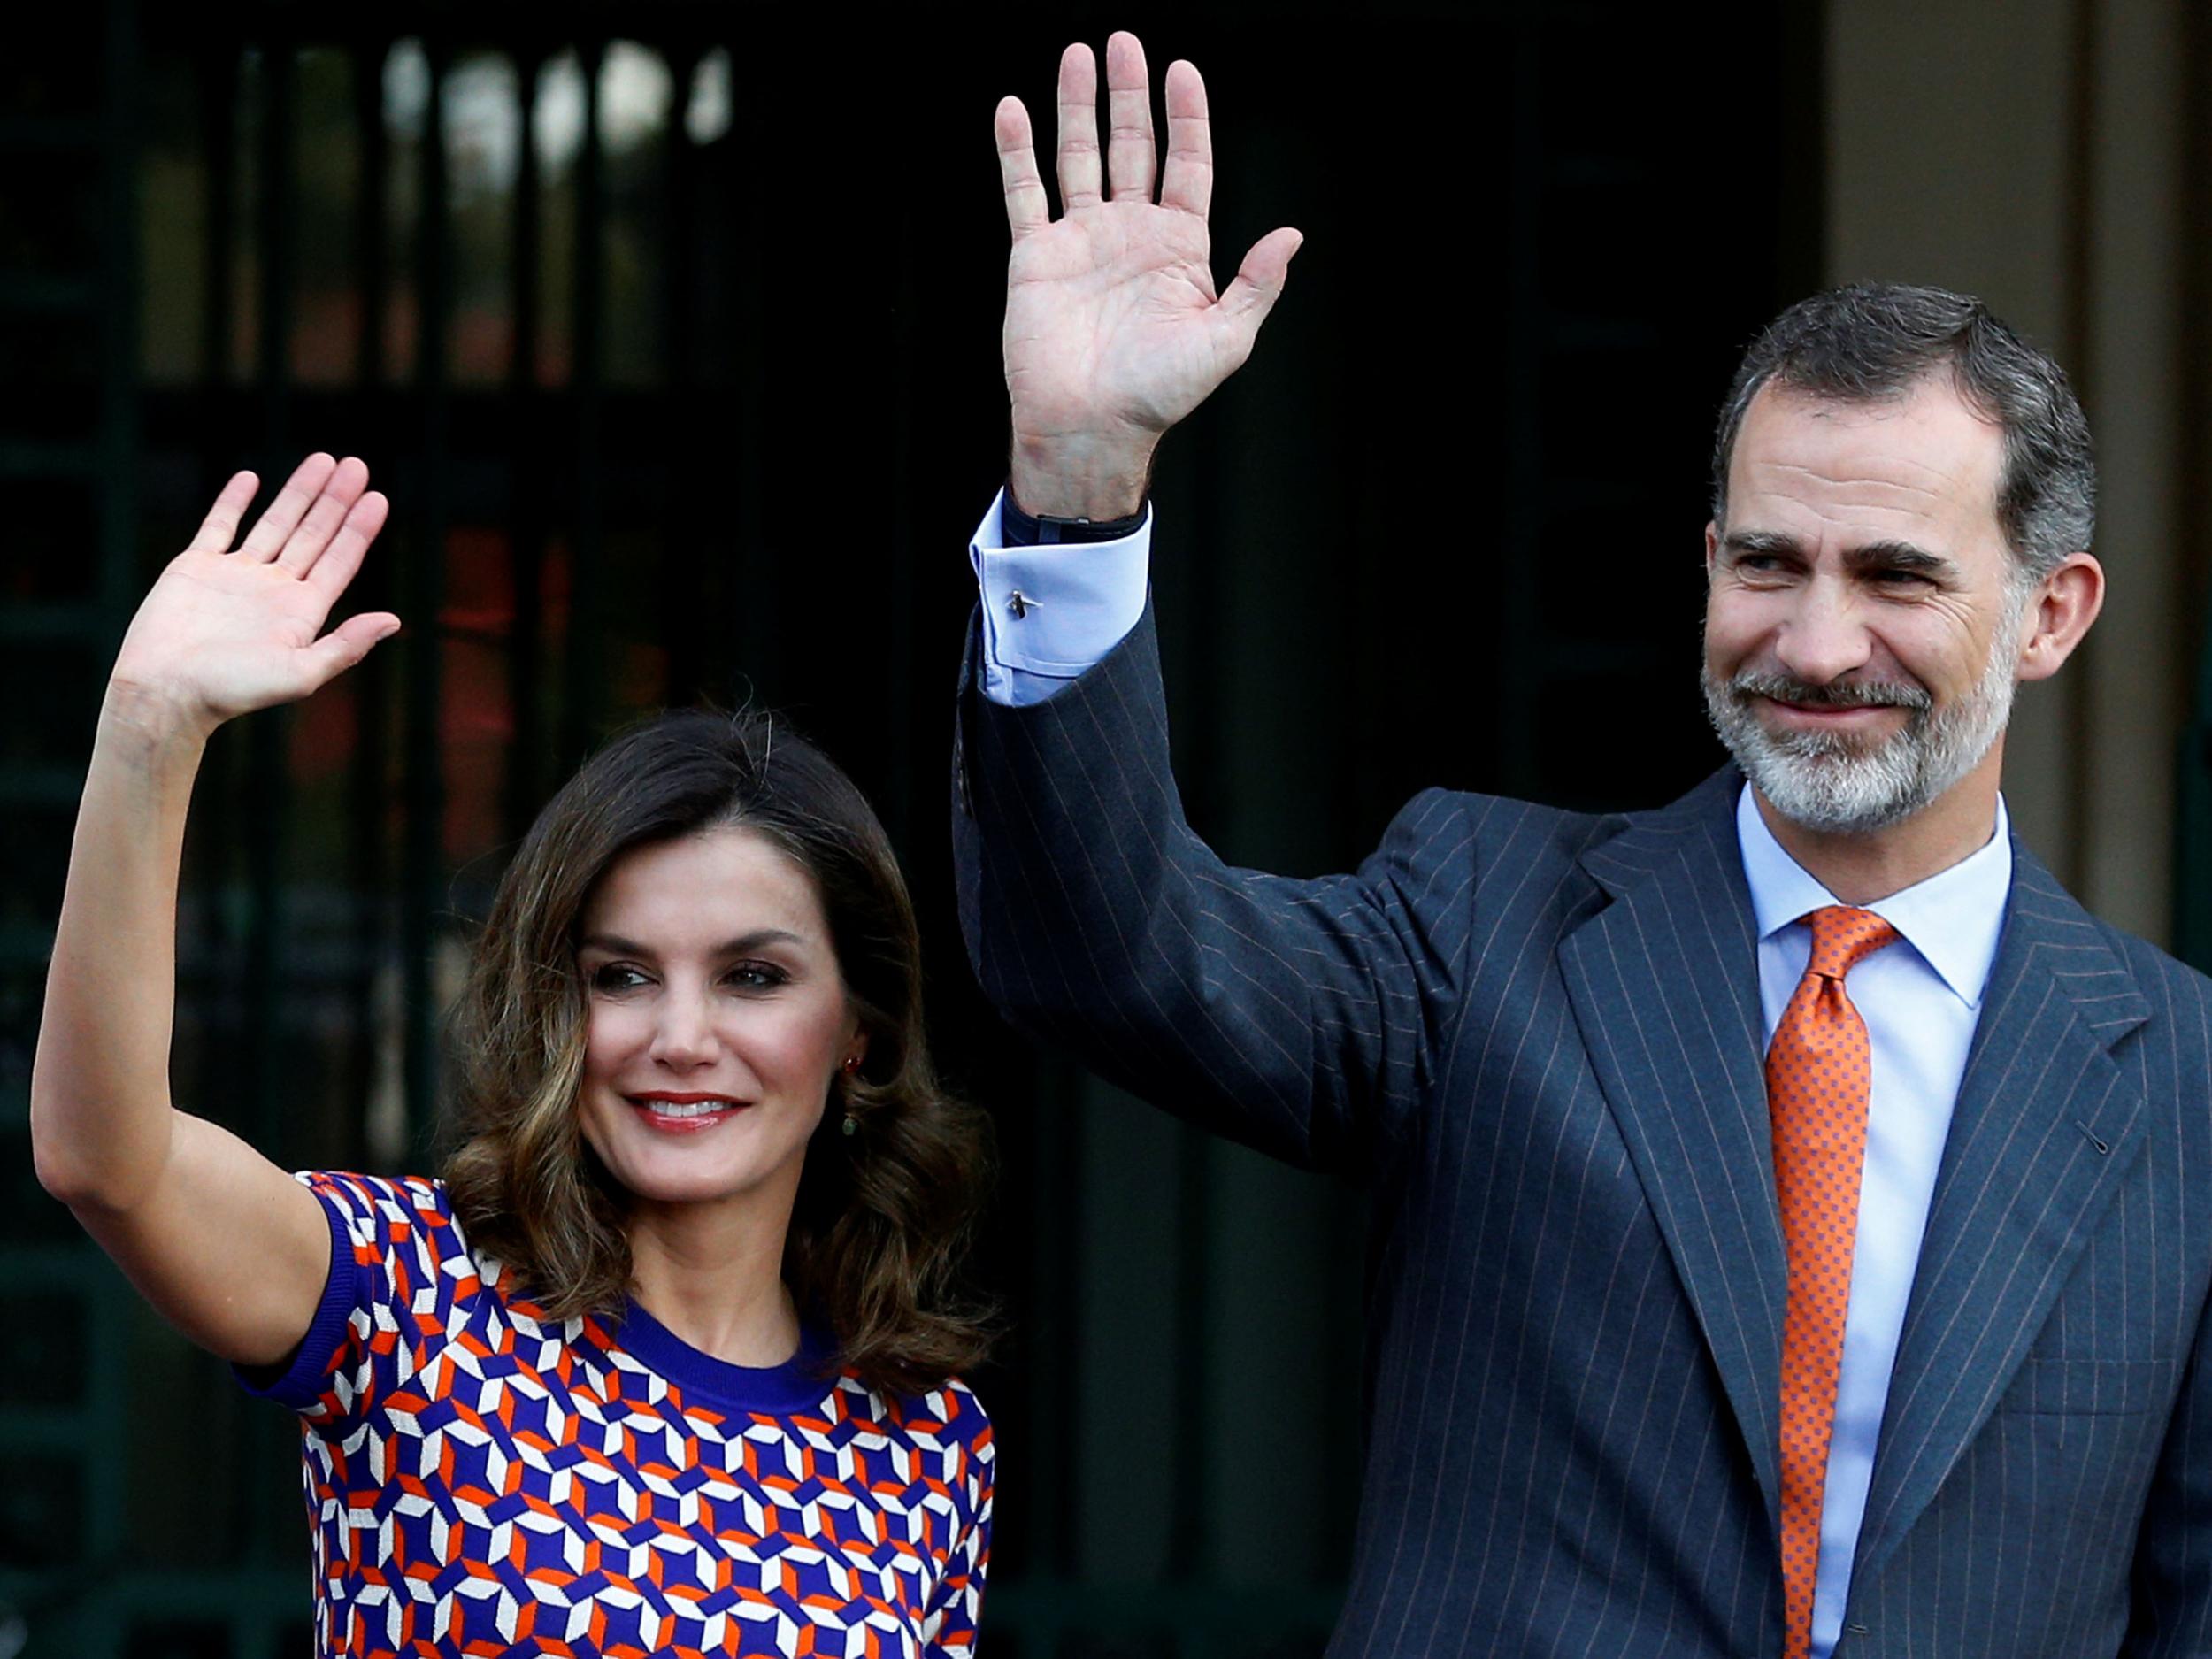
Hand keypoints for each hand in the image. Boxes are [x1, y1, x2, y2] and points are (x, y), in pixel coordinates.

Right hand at [106, 454, 397, 742]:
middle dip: (335, 501)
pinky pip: (218, 526)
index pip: (339, 561)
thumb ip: (346, 646)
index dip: (359, 530)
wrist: (164, 692)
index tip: (378, 497)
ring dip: (298, 493)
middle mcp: (274, 590)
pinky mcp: (196, 568)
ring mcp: (236, 576)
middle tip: (356, 465)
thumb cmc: (231, 691)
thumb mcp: (300, 674)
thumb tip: (394, 621)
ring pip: (275, 523)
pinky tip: (251, 478)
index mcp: (302, 612)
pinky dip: (233, 502)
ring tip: (322, 461)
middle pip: (314, 535)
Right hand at [996, 32, 1301, 518]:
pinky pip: (1024, 192)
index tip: (1183, 71)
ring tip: (1078, 55)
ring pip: (1079, 157)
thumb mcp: (1224, 341)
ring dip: (1077, 107)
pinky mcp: (1036, 255)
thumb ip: (1255, 285)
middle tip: (1125, 42)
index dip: (1187, 118)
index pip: (1187, 165)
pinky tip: (1014, 109)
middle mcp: (1130, 234)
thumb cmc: (1158, 395)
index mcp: (1179, 248)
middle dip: (1130, 94)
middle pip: (1133, 146)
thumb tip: (1292, 234)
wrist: (1089, 428)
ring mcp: (1081, 240)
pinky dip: (1017, 151)